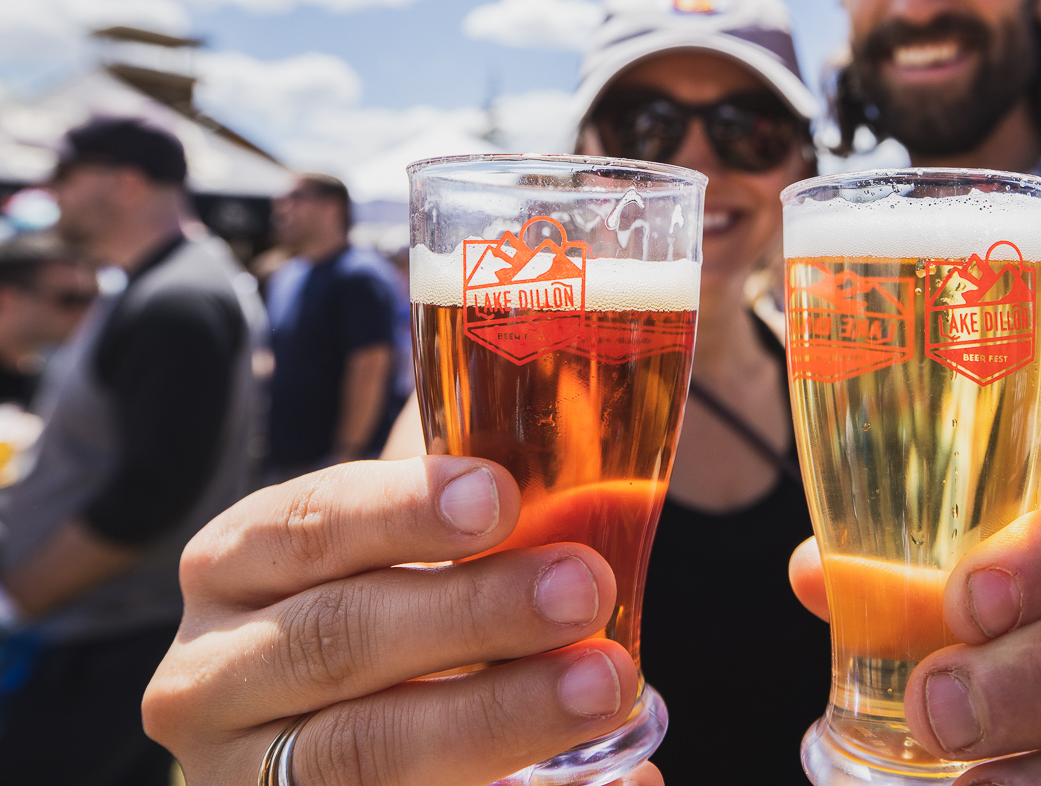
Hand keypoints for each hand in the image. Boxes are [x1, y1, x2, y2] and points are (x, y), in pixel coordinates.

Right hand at [145, 458, 661, 785]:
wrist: (332, 717)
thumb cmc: (391, 598)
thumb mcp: (400, 548)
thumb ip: (468, 522)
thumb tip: (593, 509)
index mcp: (235, 566)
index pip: (308, 524)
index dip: (403, 508)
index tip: (502, 496)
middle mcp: (212, 675)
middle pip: (338, 641)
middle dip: (473, 614)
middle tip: (584, 588)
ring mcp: (245, 773)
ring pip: (364, 753)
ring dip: (499, 717)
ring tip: (606, 683)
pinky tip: (616, 777)